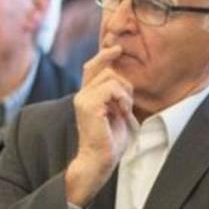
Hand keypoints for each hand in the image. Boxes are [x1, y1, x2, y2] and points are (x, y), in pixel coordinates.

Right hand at [65, 45, 132, 206]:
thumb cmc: (110, 141)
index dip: (105, 54)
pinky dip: (123, 98)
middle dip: (124, 84)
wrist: (100, 159)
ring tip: (123, 110)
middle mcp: (82, 94)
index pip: (93, 66)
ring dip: (125, 94)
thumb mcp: (118, 111)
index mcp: (87, 95)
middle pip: (106, 69)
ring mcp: (83, 98)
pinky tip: (122, 111)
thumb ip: (118, 94)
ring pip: (111, 77)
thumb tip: (124, 77)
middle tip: (126, 105)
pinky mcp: (88, 104)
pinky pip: (112, 87)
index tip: (118, 48)